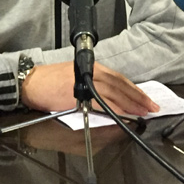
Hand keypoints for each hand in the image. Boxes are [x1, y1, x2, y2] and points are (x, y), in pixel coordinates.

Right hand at [20, 61, 159, 115]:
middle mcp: (92, 72)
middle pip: (120, 85)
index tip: (145, 98)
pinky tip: (125, 115)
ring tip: (143, 112)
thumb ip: (92, 85)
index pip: (118, 78)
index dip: (133, 89)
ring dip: (131, 103)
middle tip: (151, 107)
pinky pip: (103, 103)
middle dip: (138, 97)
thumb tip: (109, 98)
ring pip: (115, 93)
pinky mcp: (79, 95)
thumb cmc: (48, 81)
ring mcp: (86, 83)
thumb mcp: (74, 77)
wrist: (31, 82)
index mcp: (91, 68)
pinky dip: (116, 109)